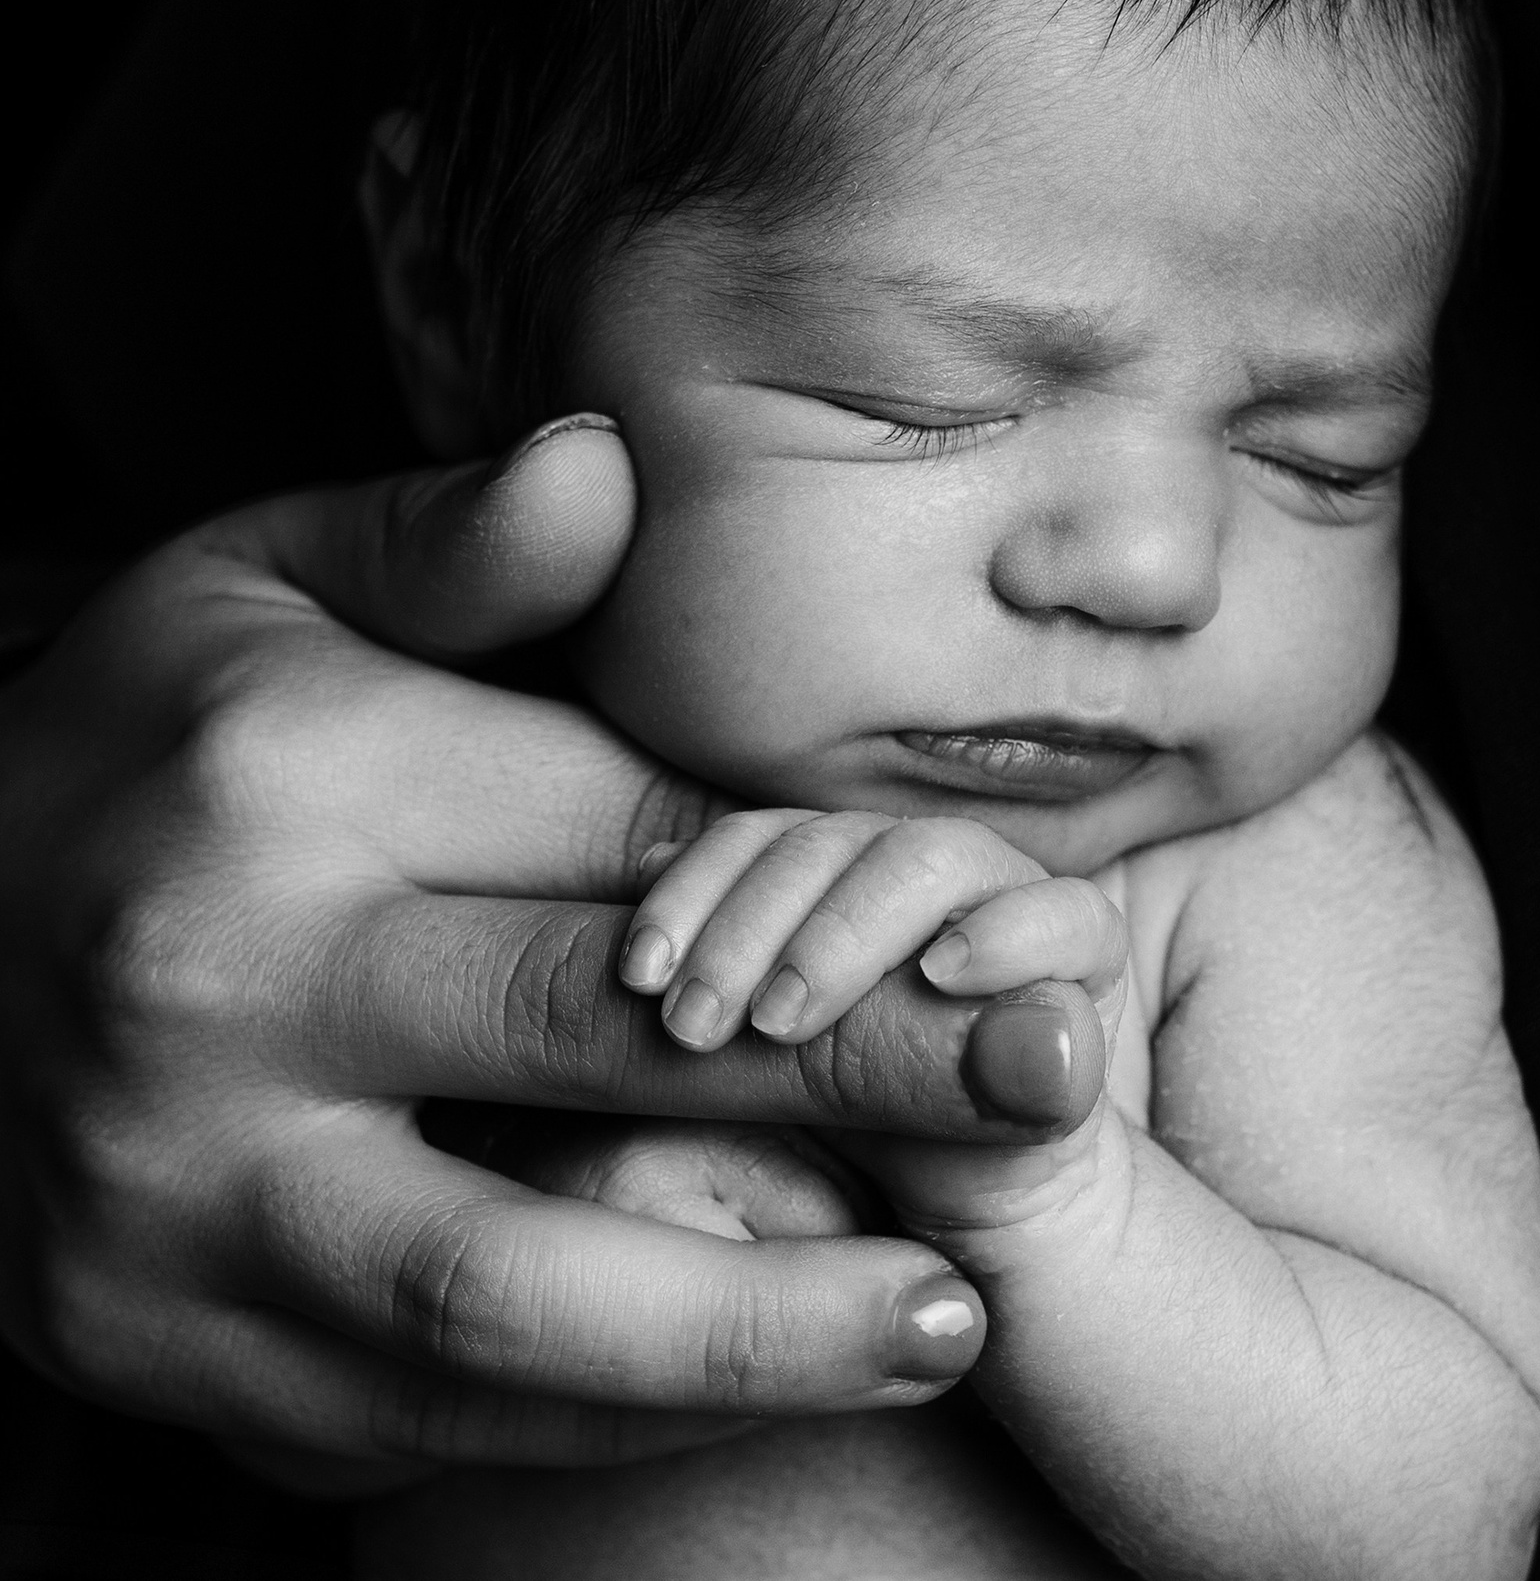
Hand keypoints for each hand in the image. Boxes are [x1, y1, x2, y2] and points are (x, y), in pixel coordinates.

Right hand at [0, 418, 1104, 1475]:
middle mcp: (218, 1004)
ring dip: (750, 1327)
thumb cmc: (150, 736)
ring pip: (505, 1302)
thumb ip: (453, 546)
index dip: (837, 896)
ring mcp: (174, 1209)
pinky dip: (605, 1413)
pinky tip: (756, 1385)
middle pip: (595, 1056)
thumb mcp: (264, 582)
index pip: (625, 845)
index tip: (1014, 931)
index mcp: (292, 789)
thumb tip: (611, 463)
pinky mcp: (159, 1347)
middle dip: (855, 1083)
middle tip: (1053, 1098)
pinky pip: (414, 1413)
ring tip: (949, 1319)